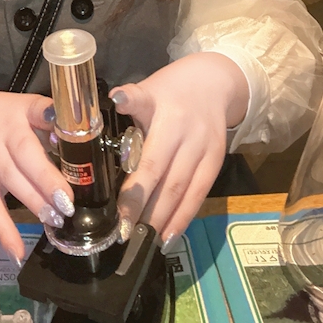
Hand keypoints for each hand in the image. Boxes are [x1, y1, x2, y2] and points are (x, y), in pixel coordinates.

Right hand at [0, 91, 73, 259]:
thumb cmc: (3, 116)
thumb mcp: (28, 106)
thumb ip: (53, 122)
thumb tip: (83, 140)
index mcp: (23, 112)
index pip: (38, 111)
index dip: (50, 121)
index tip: (65, 137)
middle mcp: (5, 136)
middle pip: (26, 156)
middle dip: (47, 181)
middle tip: (68, 202)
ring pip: (13, 183)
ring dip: (35, 204)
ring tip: (56, 220)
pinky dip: (4, 230)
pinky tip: (17, 251)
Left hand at [110, 53, 248, 249]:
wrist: (214, 82)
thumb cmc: (170, 88)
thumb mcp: (147, 88)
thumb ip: (130, 101)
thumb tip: (106, 104)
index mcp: (166, 116)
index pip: (149, 158)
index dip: (135, 187)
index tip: (117, 208)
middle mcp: (187, 135)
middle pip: (164, 179)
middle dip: (143, 210)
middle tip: (122, 233)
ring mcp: (204, 150)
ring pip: (182, 191)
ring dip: (162, 219)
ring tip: (143, 241)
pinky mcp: (216, 162)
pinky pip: (199, 194)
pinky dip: (184, 217)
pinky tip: (168, 236)